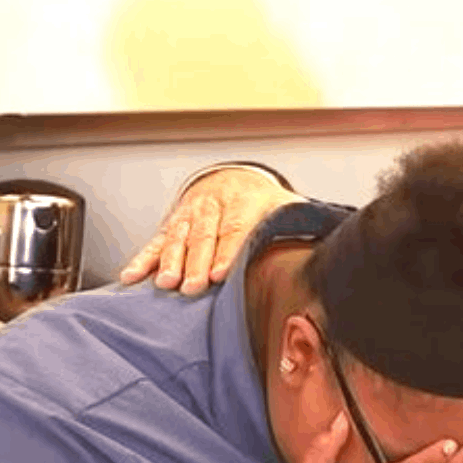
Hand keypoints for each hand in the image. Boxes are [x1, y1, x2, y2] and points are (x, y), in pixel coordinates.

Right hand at [120, 167, 302, 294]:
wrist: (231, 177)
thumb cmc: (261, 201)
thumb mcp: (285, 204)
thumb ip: (302, 219)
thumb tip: (330, 234)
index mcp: (243, 203)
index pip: (235, 229)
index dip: (227, 252)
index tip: (222, 273)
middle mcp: (213, 207)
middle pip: (204, 236)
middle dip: (197, 262)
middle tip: (193, 285)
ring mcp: (189, 214)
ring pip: (177, 237)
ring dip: (170, 261)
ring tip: (165, 283)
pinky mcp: (171, 223)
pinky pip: (154, 240)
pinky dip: (142, 258)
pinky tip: (132, 276)